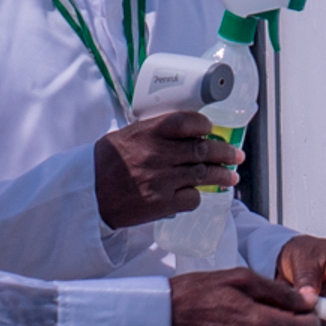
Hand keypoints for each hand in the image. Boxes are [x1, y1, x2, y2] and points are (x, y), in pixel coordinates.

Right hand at [94, 110, 242, 228]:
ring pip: (203, 175)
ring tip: (232, 177)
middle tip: (237, 156)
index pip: (188, 122)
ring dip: (222, 175)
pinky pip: (192, 198)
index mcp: (148, 133)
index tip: (211, 130)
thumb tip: (187, 132)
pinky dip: (197, 196)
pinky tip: (197, 194)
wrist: (88, 194)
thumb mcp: (127, 136)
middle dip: (225, 153)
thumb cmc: (107, 163)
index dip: (204, 126)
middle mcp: (157, 154)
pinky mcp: (161, 203)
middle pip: (202, 150)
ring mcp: (161, 180)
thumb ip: (155, 132)